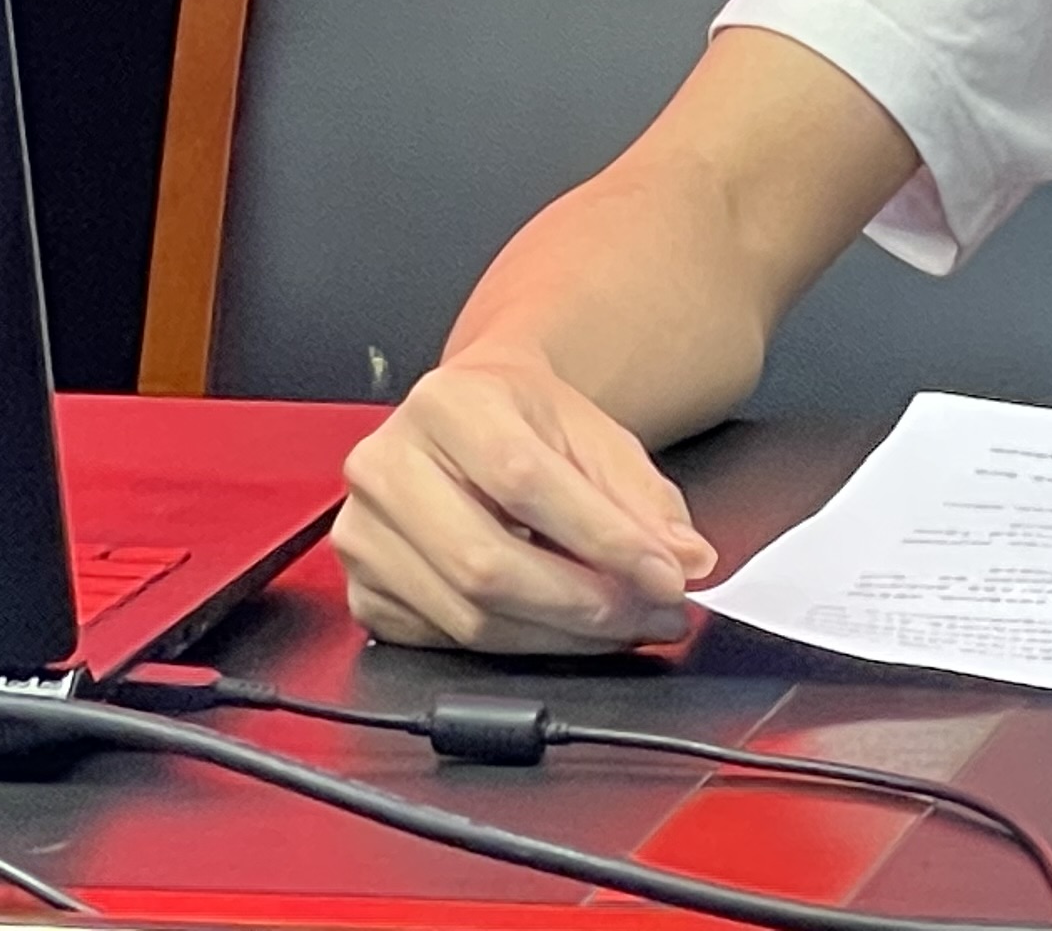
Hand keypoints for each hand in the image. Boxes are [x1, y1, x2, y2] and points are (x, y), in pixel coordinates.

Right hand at [333, 351, 721, 652]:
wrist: (472, 418)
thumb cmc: (527, 422)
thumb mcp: (594, 432)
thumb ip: (643, 496)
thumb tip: (688, 559)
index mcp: (446, 403)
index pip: (524, 480)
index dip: (602, 537)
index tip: (668, 573)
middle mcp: (385, 466)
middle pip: (487, 563)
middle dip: (586, 603)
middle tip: (654, 613)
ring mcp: (363, 535)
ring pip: (470, 616)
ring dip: (562, 636)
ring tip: (626, 625)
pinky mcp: (364, 591)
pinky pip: (448, 643)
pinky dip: (521, 647)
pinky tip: (566, 630)